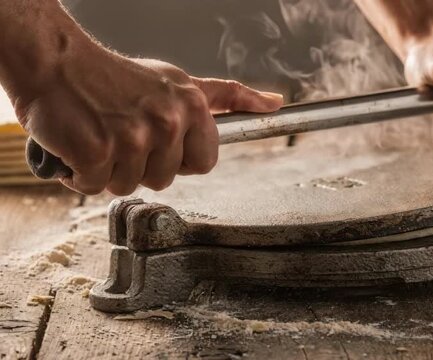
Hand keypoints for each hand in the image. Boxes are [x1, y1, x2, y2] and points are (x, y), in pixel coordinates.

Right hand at [14, 48, 282, 194]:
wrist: (57, 63)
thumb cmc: (118, 77)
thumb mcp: (180, 82)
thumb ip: (228, 97)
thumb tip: (274, 104)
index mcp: (193, 106)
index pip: (205, 163)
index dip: (179, 159)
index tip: (160, 140)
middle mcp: (168, 120)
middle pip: (165, 179)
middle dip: (141, 164)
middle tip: (122, 132)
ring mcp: (133, 137)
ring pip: (129, 186)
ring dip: (110, 169)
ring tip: (101, 133)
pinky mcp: (98, 151)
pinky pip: (95, 186)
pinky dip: (81, 172)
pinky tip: (79, 143)